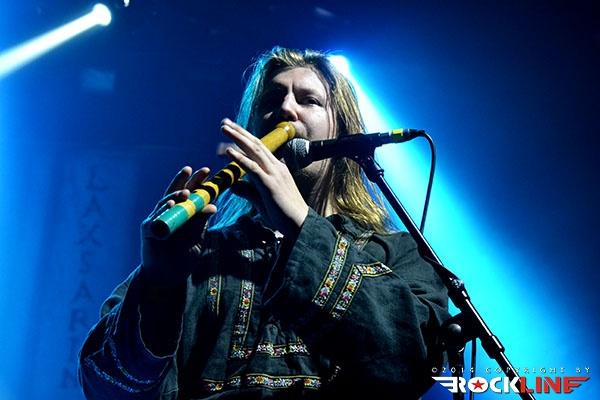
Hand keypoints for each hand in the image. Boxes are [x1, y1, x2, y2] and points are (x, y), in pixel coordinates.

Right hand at [141, 166, 216, 286]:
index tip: (207, 171)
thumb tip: (213, 205)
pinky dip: (163, 211)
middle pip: (177, 192)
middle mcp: (169, 212)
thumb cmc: (184, 256)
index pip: (190, 194)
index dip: (197, 182)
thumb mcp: (196, 237)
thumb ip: (201, 222)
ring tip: (186, 192)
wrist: (169, 275)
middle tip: (199, 171)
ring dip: (176, 196)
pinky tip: (170, 205)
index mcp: (183, 213)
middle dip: (187, 180)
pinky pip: (156, 217)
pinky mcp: (148, 229)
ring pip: (165, 202)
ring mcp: (157, 219)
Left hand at [221, 118, 308, 235]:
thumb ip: (247, 191)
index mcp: (277, 169)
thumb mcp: (261, 201)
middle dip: (239, 132)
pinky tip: (228, 151)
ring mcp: (274, 174)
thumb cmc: (283, 215)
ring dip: (238, 138)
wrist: (300, 225)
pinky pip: (253, 168)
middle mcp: (276, 167)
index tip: (232, 130)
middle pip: (256, 144)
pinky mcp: (270, 184)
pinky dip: (240, 158)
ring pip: (254, 151)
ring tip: (224, 129)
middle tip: (224, 123)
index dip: (245, 138)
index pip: (259, 149)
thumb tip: (233, 185)